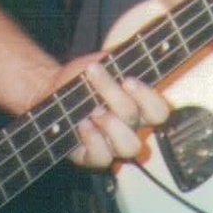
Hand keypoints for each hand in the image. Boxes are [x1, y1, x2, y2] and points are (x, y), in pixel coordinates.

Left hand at [50, 56, 169, 168]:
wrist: (54, 88)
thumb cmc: (83, 76)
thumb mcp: (102, 63)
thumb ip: (120, 62)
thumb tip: (131, 54)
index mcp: (138, 107)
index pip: (159, 110)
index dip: (147, 97)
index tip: (127, 80)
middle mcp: (129, 128)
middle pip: (138, 122)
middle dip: (121, 103)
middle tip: (99, 94)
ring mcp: (112, 144)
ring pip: (128, 147)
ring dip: (112, 125)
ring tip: (94, 110)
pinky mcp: (92, 156)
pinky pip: (102, 158)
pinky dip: (93, 140)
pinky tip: (83, 124)